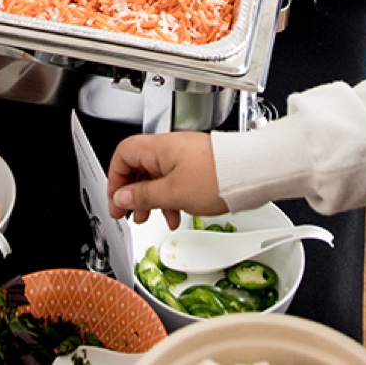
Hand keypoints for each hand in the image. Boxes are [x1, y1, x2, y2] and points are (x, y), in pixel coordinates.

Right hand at [107, 132, 225, 226]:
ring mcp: (182, 157)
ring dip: (150, 198)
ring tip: (151, 217)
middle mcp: (168, 148)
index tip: (116, 200)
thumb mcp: (173, 193)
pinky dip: (168, 198)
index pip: (122, 155)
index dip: (115, 178)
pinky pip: (172, 180)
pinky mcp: (195, 166)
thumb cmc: (217, 176)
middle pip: (137, 166)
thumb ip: (143, 196)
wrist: (250, 173)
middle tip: (128, 213)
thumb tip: (122, 198)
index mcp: (158, 148)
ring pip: (155, 176)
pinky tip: (175, 214)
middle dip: (131, 192)